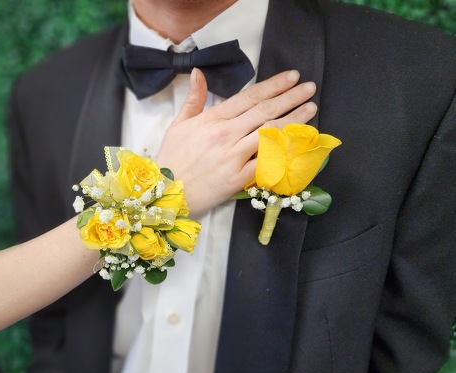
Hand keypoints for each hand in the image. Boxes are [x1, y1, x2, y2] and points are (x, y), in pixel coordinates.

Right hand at [156, 68, 316, 217]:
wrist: (167, 193)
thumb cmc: (173, 158)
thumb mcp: (178, 124)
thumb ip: (194, 98)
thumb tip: (198, 72)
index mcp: (213, 119)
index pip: (249, 97)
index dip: (273, 85)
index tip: (291, 76)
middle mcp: (226, 135)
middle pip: (265, 112)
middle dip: (290, 97)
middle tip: (309, 87)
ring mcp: (234, 157)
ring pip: (270, 134)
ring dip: (293, 120)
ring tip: (311, 109)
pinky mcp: (239, 178)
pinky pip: (266, 163)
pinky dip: (283, 152)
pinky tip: (298, 143)